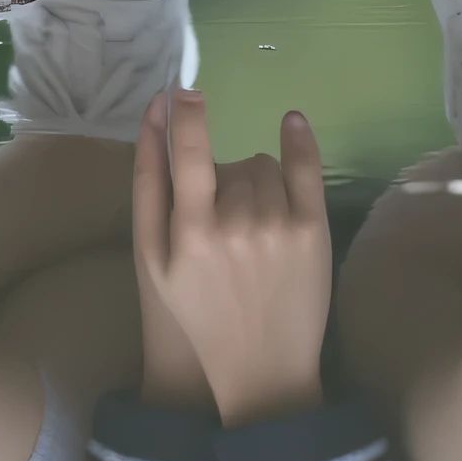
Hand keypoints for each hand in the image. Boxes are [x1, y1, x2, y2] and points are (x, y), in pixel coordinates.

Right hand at [132, 89, 331, 425]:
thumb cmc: (200, 313)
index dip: (186, 116)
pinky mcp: (312, 231)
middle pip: (229, 164)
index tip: (182, 90)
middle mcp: (236, 223)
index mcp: (191, 233)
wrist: (263, 369)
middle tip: (221, 222)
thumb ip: (149, 188)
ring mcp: (279, 225)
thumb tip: (154, 116)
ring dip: (255, 180)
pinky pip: (303, 167)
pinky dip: (296, 142)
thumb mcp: (155, 261)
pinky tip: (290, 124)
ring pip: (263, 166)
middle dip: (222, 178)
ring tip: (251, 224)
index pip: (188, 154)